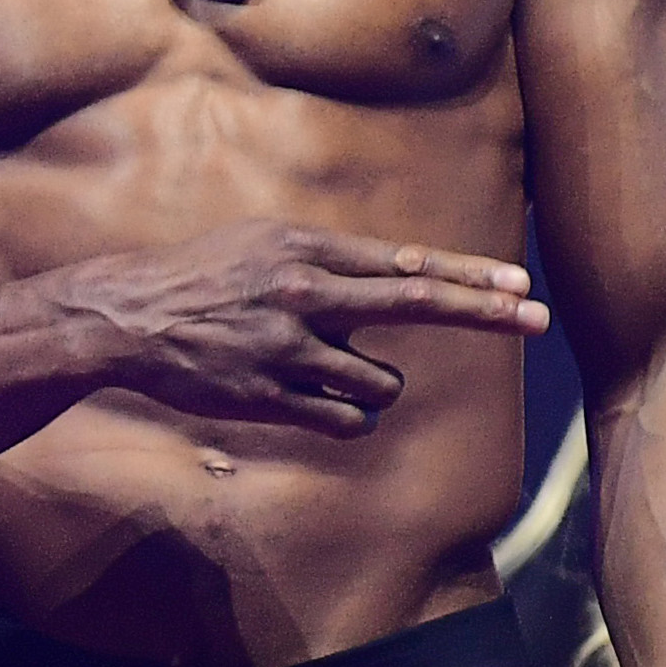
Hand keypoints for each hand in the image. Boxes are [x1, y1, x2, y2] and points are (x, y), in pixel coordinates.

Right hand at [40, 223, 548, 436]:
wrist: (129, 319)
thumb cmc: (205, 277)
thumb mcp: (267, 245)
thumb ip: (336, 260)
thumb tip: (412, 273)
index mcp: (306, 249)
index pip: (406, 263)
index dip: (468, 277)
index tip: (519, 285)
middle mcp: (305, 294)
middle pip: (415, 303)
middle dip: (483, 311)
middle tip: (536, 318)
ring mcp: (288, 348)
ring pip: (382, 381)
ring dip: (373, 385)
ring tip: (328, 372)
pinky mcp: (270, 398)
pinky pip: (348, 421)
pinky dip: (347, 417)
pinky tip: (317, 403)